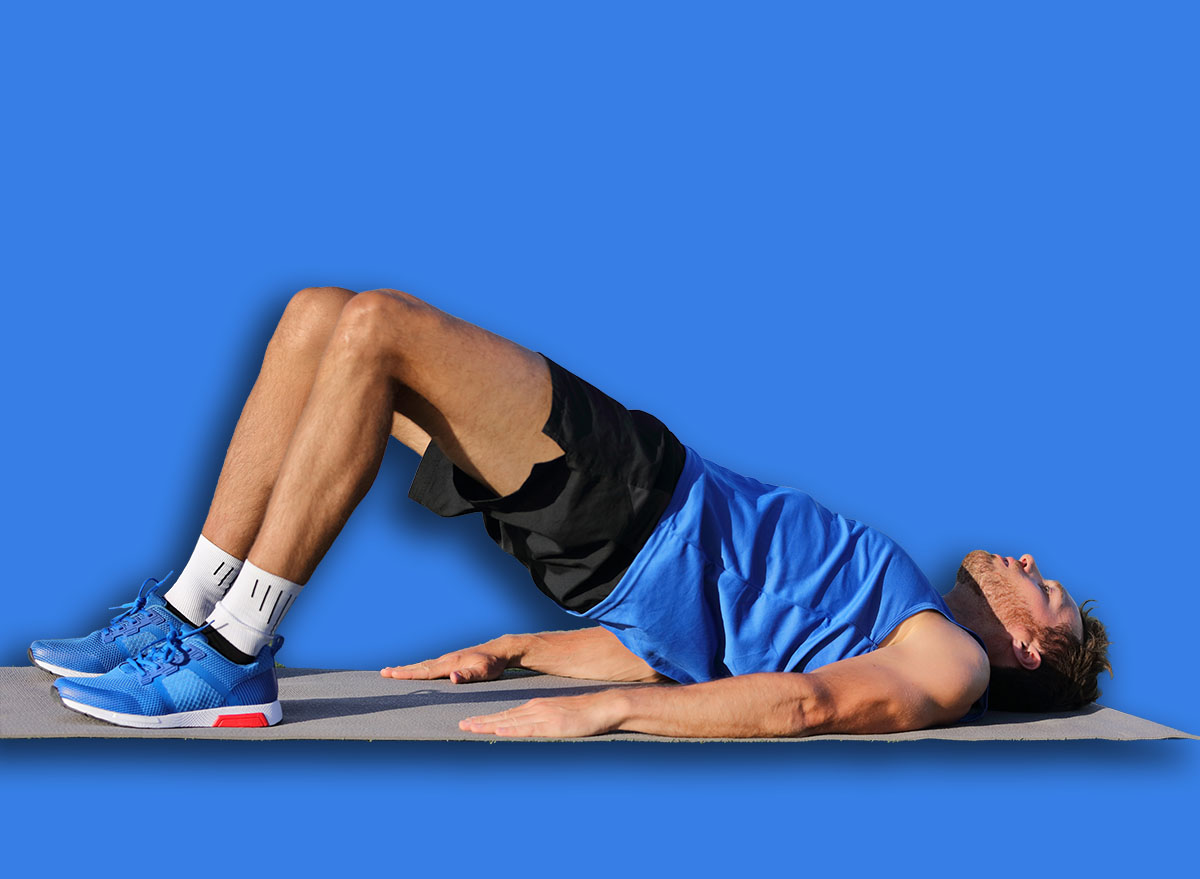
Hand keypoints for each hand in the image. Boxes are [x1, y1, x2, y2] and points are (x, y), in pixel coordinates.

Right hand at [380, 647, 507, 683]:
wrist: (499, 650)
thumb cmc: (492, 664)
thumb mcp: (484, 672)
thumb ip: (468, 675)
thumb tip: (452, 677)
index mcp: (450, 663)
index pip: (425, 671)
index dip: (407, 673)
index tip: (390, 674)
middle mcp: (446, 660)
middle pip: (420, 666)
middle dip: (401, 670)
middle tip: (383, 673)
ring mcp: (448, 659)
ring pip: (424, 665)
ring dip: (408, 668)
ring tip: (393, 671)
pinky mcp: (451, 661)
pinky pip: (430, 665)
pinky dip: (419, 668)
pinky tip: (416, 670)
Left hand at [459, 690, 625, 737]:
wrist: (603, 707)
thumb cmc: (584, 713)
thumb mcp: (558, 716)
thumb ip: (543, 722)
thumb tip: (531, 729)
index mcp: (536, 706)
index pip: (506, 714)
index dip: (487, 718)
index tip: (469, 721)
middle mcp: (535, 708)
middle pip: (503, 716)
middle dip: (481, 721)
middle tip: (460, 724)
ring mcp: (542, 716)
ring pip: (510, 722)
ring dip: (488, 725)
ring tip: (470, 727)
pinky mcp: (552, 725)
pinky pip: (528, 729)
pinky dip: (511, 729)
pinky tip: (499, 730)